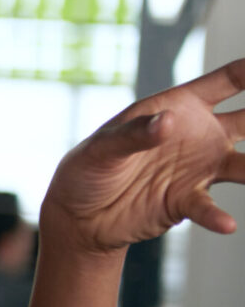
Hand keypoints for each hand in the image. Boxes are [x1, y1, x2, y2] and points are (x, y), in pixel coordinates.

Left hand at [43, 57, 244, 253]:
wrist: (80, 214)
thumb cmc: (87, 168)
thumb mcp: (103, 147)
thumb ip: (135, 134)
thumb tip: (169, 122)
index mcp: (180, 106)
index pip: (228, 81)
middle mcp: (200, 134)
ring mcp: (200, 167)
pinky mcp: (189, 200)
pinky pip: (210, 207)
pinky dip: (217, 216)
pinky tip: (227, 225)